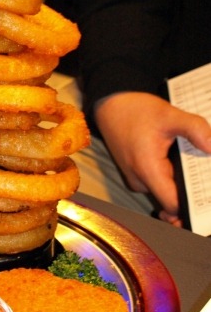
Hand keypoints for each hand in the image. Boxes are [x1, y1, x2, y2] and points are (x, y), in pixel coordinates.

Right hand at [94, 92, 210, 226]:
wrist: (111, 106)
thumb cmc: (133, 111)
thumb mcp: (168, 114)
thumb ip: (194, 128)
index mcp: (147, 170)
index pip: (173, 205)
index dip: (192, 205)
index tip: (205, 198)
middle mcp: (139, 181)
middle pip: (172, 199)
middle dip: (190, 188)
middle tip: (202, 170)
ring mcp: (137, 179)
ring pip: (166, 190)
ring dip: (180, 179)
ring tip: (186, 158)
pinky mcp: (137, 174)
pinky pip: (159, 182)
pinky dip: (171, 173)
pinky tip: (175, 156)